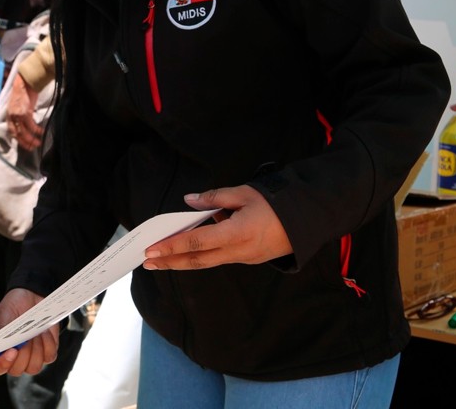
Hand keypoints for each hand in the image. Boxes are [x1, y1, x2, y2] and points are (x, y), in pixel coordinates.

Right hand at [0, 288, 58, 376]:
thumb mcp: (4, 313)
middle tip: (26, 336)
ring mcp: (31, 356)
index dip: (2, 365)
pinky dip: (48, 344)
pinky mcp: (46, 352)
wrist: (32, 295)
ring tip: (36, 332)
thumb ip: (4, 330)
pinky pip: (49, 357)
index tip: (12, 351)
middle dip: (24, 353)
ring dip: (36, 349)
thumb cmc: (14, 305)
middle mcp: (14, 357)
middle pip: (17, 370)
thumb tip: (8, 345)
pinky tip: (44, 332)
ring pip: (34, 367)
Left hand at [6, 73, 43, 150]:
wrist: (26, 82)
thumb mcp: (19, 104)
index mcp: (9, 114)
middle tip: (32, 148)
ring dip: (31, 139)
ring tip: (38, 143)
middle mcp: (12, 116)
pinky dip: (36, 131)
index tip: (24, 144)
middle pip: (17, 134)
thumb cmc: (24, 91)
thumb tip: (27, 121)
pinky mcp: (25, 113)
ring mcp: (18, 115)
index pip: (11, 131)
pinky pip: (31, 126)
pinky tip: (41, 132)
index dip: (18, 139)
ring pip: (24, 132)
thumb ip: (20, 113)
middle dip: (24, 142)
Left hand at [143, 185, 291, 269]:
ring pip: (207, 262)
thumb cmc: (277, 203)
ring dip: (182, 262)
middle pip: (197, 260)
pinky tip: (186, 252)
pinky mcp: (248, 259)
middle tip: (147, 261)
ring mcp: (244, 259)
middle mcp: (238, 251)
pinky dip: (200, 256)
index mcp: (236, 233)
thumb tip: (190, 201)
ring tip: (161, 261)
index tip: (152, 250)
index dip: (172, 247)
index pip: (196, 242)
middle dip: (170, 262)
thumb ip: (215, 198)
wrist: (308, 221)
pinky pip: (219, 259)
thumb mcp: (245, 193)